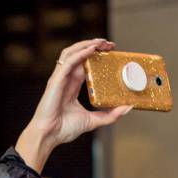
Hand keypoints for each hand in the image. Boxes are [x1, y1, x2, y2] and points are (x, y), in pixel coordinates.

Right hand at [16, 38, 132, 171]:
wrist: (49, 135)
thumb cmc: (64, 129)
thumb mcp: (93, 120)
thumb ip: (110, 115)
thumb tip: (128, 107)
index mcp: (71, 86)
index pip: (84, 64)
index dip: (95, 56)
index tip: (110, 52)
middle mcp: (65, 79)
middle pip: (78, 54)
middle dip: (93, 45)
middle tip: (109, 44)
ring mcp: (59, 79)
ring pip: (71, 53)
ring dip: (86, 44)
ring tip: (101, 41)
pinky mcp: (56, 80)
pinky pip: (69, 61)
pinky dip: (80, 53)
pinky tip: (92, 49)